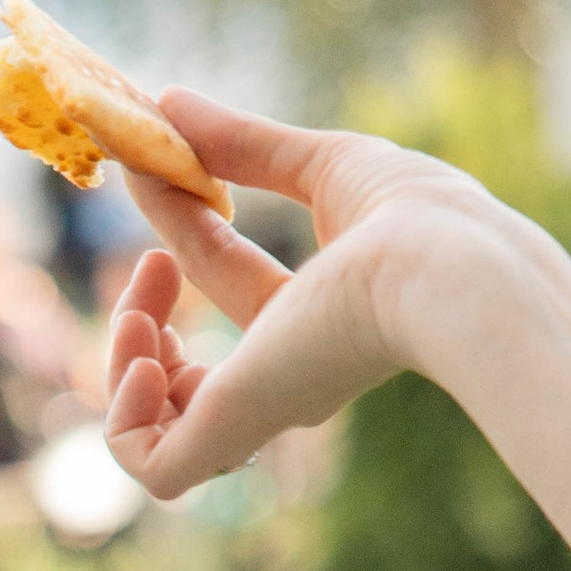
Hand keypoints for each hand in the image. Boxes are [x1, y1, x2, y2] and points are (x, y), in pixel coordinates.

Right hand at [100, 95, 547, 498]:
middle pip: (188, 374)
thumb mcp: (319, 163)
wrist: (445, 268)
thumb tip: (165, 102)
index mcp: (321, 317)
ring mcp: (260, 408)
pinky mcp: (237, 427)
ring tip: (138, 321)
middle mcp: (287, 374)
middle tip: (149, 259)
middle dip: (143, 313)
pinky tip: (143, 361)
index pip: (229, 279)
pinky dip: (125, 423)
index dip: (181, 224)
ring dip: (125, 372)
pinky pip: (157, 467)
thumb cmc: (416, 219)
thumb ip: (242, 143)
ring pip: (166, 433)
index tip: (150, 170)